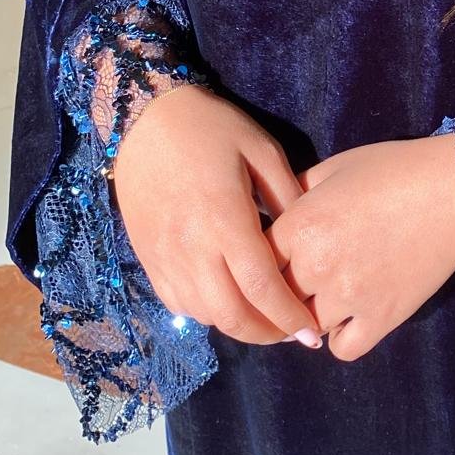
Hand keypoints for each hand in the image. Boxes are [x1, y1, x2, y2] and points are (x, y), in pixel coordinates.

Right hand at [110, 85, 321, 346]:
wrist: (142, 120)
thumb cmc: (210, 128)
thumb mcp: (261, 149)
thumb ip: (287, 195)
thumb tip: (309, 235)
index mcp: (224, 219)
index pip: (262, 287)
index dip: (289, 316)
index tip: (312, 333)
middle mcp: (192, 247)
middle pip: (231, 315)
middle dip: (266, 334)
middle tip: (291, 332)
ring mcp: (165, 256)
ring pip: (204, 314)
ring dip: (237, 325)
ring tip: (264, 318)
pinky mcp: (147, 258)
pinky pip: (177, 303)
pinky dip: (205, 313)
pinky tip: (227, 301)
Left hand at [265, 133, 454, 360]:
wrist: (454, 191)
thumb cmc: (393, 170)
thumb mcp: (334, 168)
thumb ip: (297, 193)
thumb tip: (275, 212)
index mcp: (300, 225)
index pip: (254, 260)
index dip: (261, 260)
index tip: (272, 260)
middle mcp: (316, 266)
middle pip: (275, 298)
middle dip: (279, 291)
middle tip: (292, 284)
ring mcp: (348, 297)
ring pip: (304, 328)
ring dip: (307, 316)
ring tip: (320, 301)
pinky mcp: (381, 318)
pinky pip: (342, 349)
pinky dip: (340, 338)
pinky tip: (348, 318)